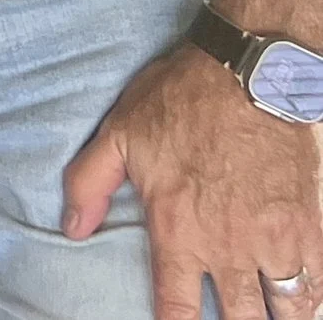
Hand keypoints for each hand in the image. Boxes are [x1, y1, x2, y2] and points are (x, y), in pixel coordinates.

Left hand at [64, 44, 322, 319]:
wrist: (248, 74)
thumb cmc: (180, 101)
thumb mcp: (117, 135)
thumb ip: (89, 185)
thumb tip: (71, 230)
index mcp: (179, 231)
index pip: (175, 307)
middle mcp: (229, 247)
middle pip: (238, 318)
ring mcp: (276, 240)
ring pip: (287, 308)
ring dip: (278, 318)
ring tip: (270, 319)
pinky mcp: (309, 224)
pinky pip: (319, 280)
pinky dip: (313, 295)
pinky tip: (305, 302)